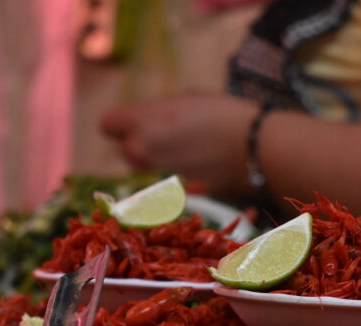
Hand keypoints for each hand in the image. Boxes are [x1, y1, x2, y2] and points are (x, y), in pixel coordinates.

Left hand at [101, 94, 258, 196]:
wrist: (253, 148)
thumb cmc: (223, 114)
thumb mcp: (185, 100)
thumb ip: (157, 112)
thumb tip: (148, 120)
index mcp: (141, 121)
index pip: (107, 124)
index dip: (124, 122)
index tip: (140, 120)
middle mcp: (141, 150)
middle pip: (125, 148)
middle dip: (140, 142)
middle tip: (167, 135)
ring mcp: (156, 174)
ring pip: (142, 166)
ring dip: (154, 159)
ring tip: (183, 149)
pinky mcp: (172, 191)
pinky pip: (162, 180)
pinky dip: (172, 174)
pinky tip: (196, 163)